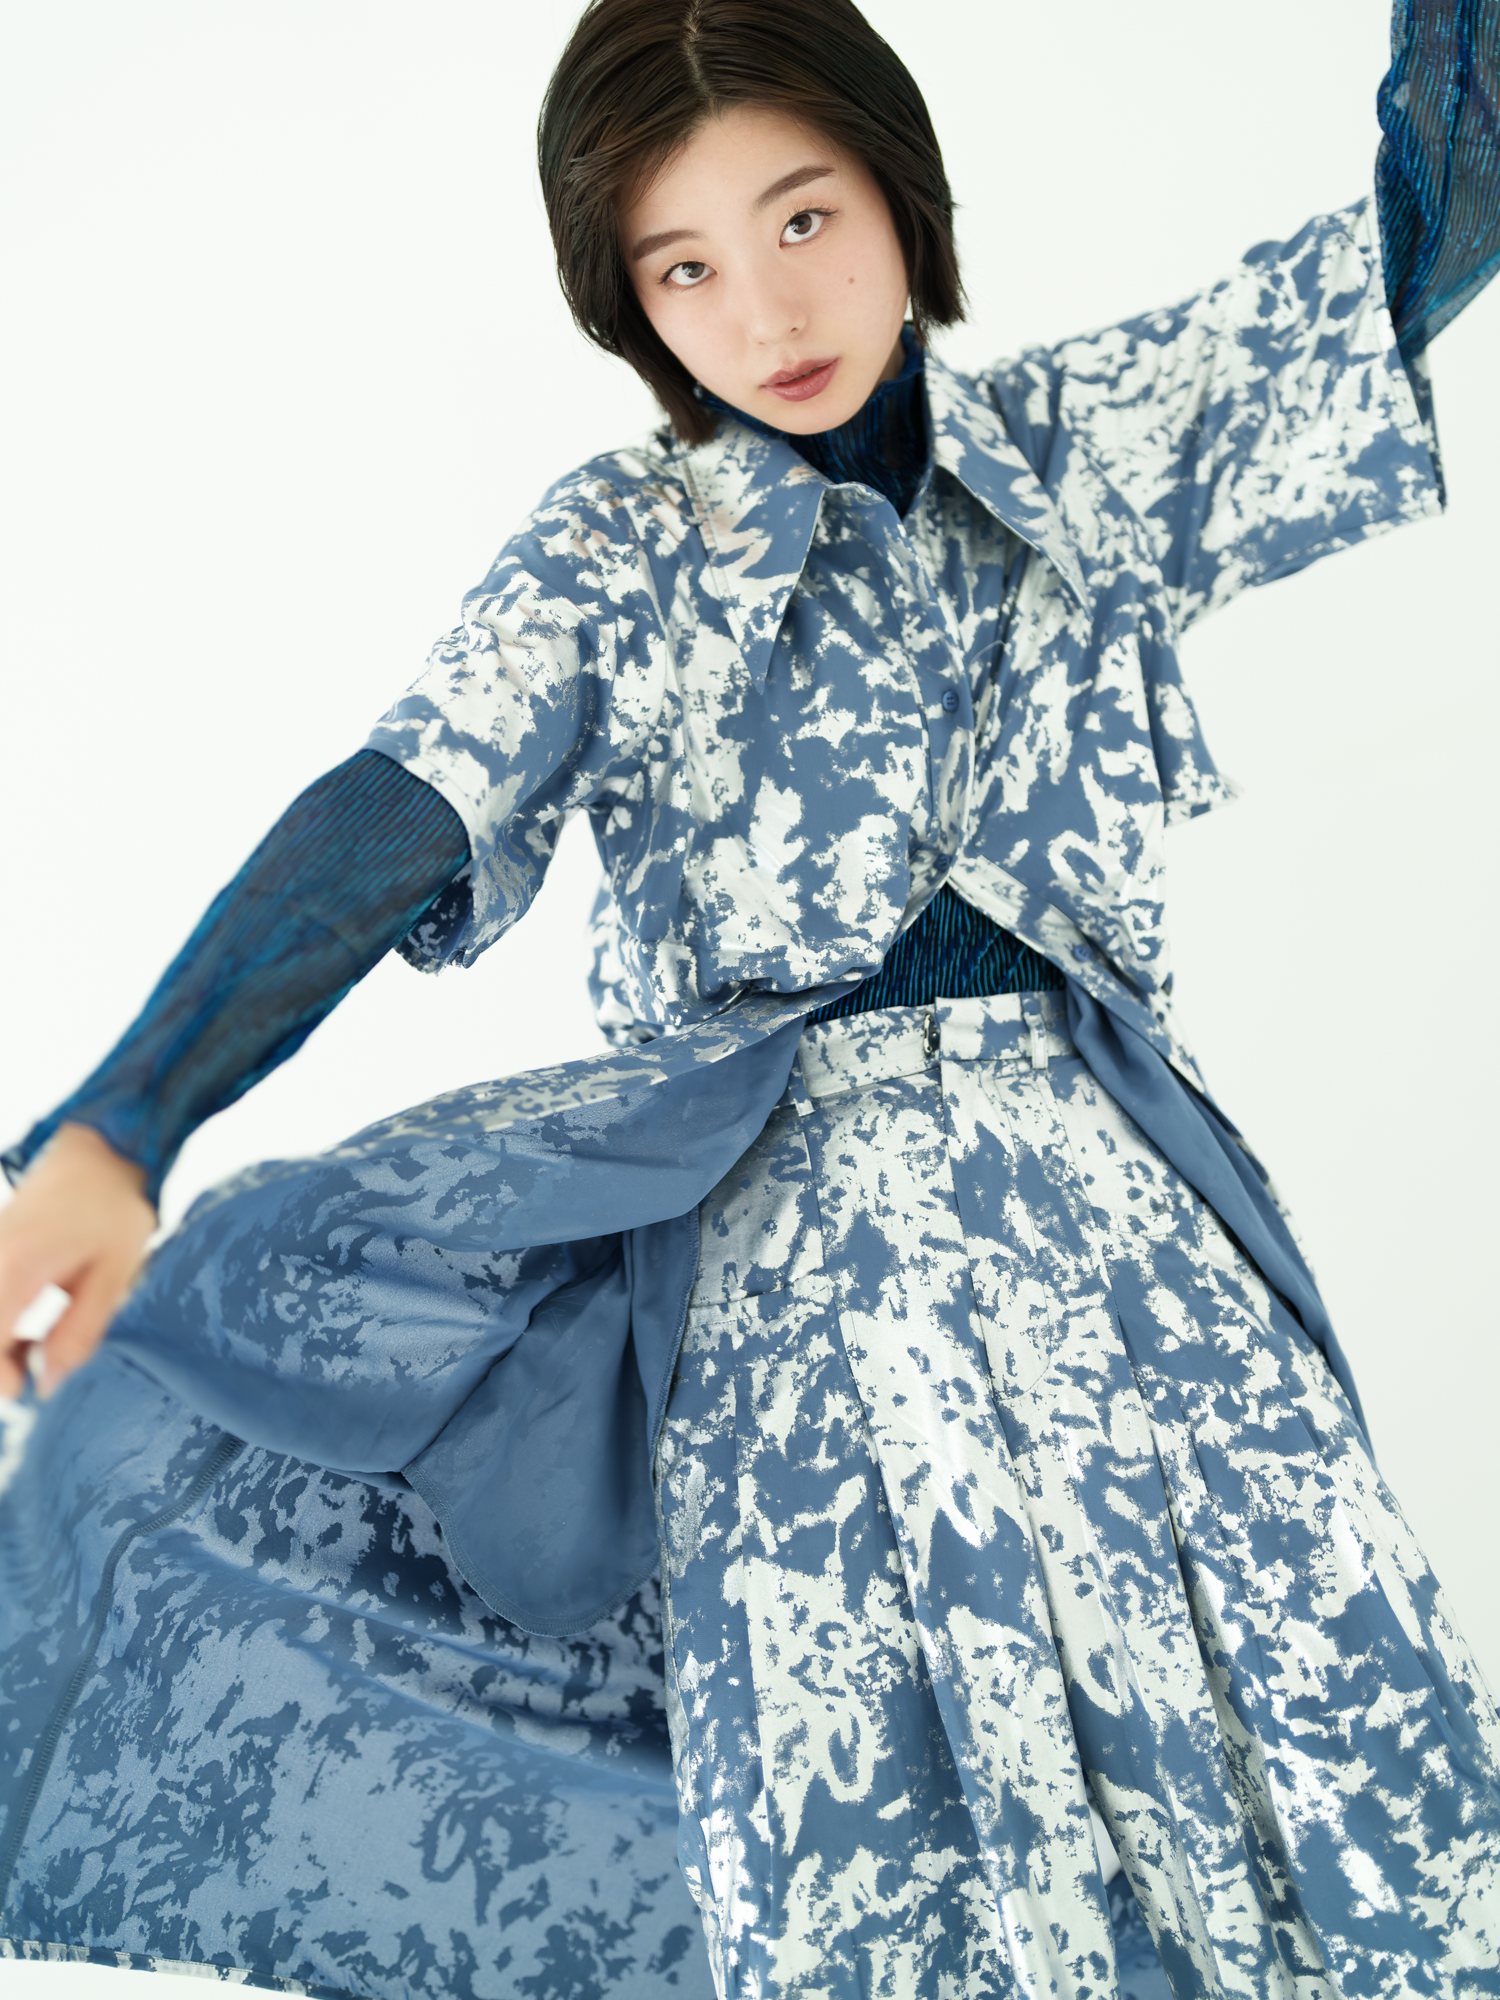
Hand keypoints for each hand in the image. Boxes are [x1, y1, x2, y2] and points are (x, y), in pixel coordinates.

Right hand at [0, 1123, 156, 1399]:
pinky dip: (1, 1324)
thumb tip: (48, 1382)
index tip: (25, 1389)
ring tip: (36, 1350)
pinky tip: (27, 1333)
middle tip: (30, 1372)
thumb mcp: (113, 1276)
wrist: (99, 1153)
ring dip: (0, 1342)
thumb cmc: (113, 1208)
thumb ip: (79, 1333)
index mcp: (16, 1265)